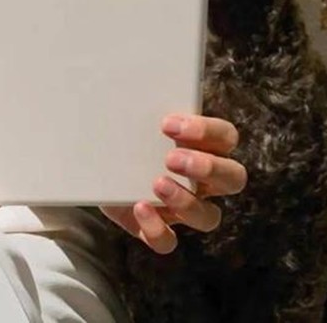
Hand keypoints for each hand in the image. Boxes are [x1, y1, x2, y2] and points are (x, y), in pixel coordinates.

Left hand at [100, 114, 245, 253]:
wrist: (93, 167)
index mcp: (204, 147)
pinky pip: (168, 242)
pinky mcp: (158, 230)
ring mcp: (183, 209)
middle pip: (233, 178)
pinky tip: (138, 208)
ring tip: (157, 184)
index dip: (206, 131)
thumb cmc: (122, 138)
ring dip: (185, 201)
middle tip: (172, 158)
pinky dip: (156, 229)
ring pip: (208, 217)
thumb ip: (140, 107)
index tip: (168, 123)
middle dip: (206, 167)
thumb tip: (124, 84)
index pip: (226, 137)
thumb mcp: (131, 120)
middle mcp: (203, 181)